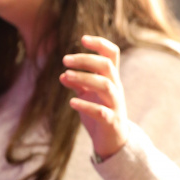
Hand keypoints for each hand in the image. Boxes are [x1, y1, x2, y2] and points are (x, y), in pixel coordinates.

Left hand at [60, 34, 128, 159]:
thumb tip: (63, 75)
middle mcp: (116, 89)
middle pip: (107, 66)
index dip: (100, 43)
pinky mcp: (111, 121)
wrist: (113, 141)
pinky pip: (101, 112)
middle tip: (65, 60)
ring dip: (85, 78)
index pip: (112, 54)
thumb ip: (78, 84)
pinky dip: (86, 106)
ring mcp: (115, 105)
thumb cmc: (100, 114)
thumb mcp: (88, 96)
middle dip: (86, 60)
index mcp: (111, 79)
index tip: (82, 39)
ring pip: (106, 85)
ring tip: (65, 76)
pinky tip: (72, 102)